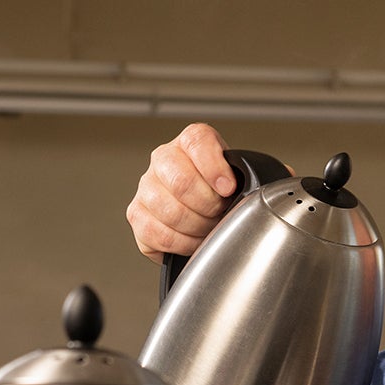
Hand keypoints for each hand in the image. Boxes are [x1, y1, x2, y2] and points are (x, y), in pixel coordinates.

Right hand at [127, 123, 237, 262]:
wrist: (208, 217)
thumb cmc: (224, 195)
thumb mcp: (243, 177)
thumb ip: (247, 174)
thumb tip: (242, 188)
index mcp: (191, 142)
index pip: (197, 141)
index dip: (214, 168)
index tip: (228, 189)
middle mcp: (164, 159)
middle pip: (181, 181)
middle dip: (209, 206)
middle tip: (219, 213)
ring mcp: (146, 187)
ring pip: (170, 211)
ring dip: (197, 227)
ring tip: (208, 227)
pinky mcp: (137, 215)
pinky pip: (158, 234)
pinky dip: (182, 243)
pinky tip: (193, 239)